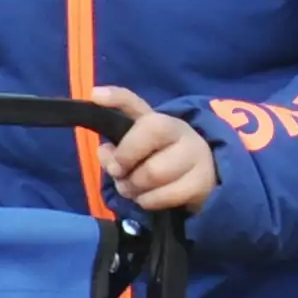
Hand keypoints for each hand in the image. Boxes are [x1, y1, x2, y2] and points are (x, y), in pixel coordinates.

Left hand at [93, 86, 216, 211]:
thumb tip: (104, 151)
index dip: (116, 98)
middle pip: (147, 137)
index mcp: (161, 120)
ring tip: (133, 188)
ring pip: (152, 173)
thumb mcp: (140, 148)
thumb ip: (117, 146)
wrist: (202, 180)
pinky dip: (146, 201)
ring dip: (132, 187)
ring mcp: (195, 156)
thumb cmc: (162, 160)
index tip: (95, 96)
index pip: (136, 103)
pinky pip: (160, 196)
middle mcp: (181, 132)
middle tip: (120, 173)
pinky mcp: (200, 183)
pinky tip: (149, 197)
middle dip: (123, 160)